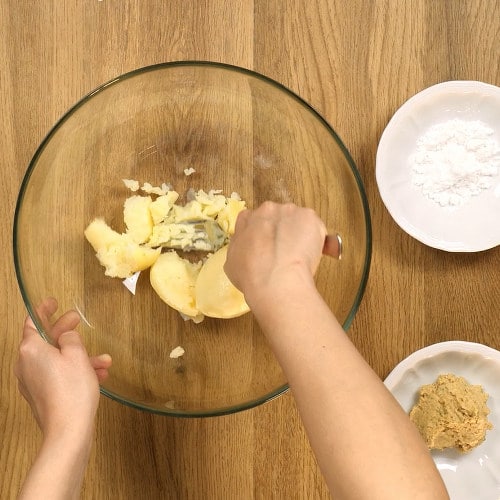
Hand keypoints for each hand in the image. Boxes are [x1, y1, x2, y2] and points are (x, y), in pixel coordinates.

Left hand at [14, 297, 111, 439]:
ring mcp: (32, 382)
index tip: (52, 302)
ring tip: (104, 359)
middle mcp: (26, 365)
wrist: (69, 430)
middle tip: (78, 322)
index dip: (43, 310)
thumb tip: (66, 336)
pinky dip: (76, 371)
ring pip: (57, 359)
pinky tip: (98, 374)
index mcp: (31, 350)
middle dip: (67, 332)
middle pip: (46, 340)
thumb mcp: (77, 354)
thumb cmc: (71, 391)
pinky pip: (58, 375)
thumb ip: (70, 338)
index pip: (33, 322)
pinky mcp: (42, 395)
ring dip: (80, 356)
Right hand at [224, 202, 326, 305]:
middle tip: (283, 252)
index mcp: (247, 218)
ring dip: (298, 233)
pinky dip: (314, 238)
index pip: (254, 218)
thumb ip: (240, 245)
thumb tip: (248, 244)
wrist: (275, 280)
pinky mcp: (309, 217)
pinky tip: (308, 255)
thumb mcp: (232, 260)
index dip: (262, 232)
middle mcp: (267, 209)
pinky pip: (314, 227)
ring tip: (298, 256)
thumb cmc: (251, 275)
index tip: (267, 245)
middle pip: (277, 217)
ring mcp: (290, 211)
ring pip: (297, 220)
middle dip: (281, 231)